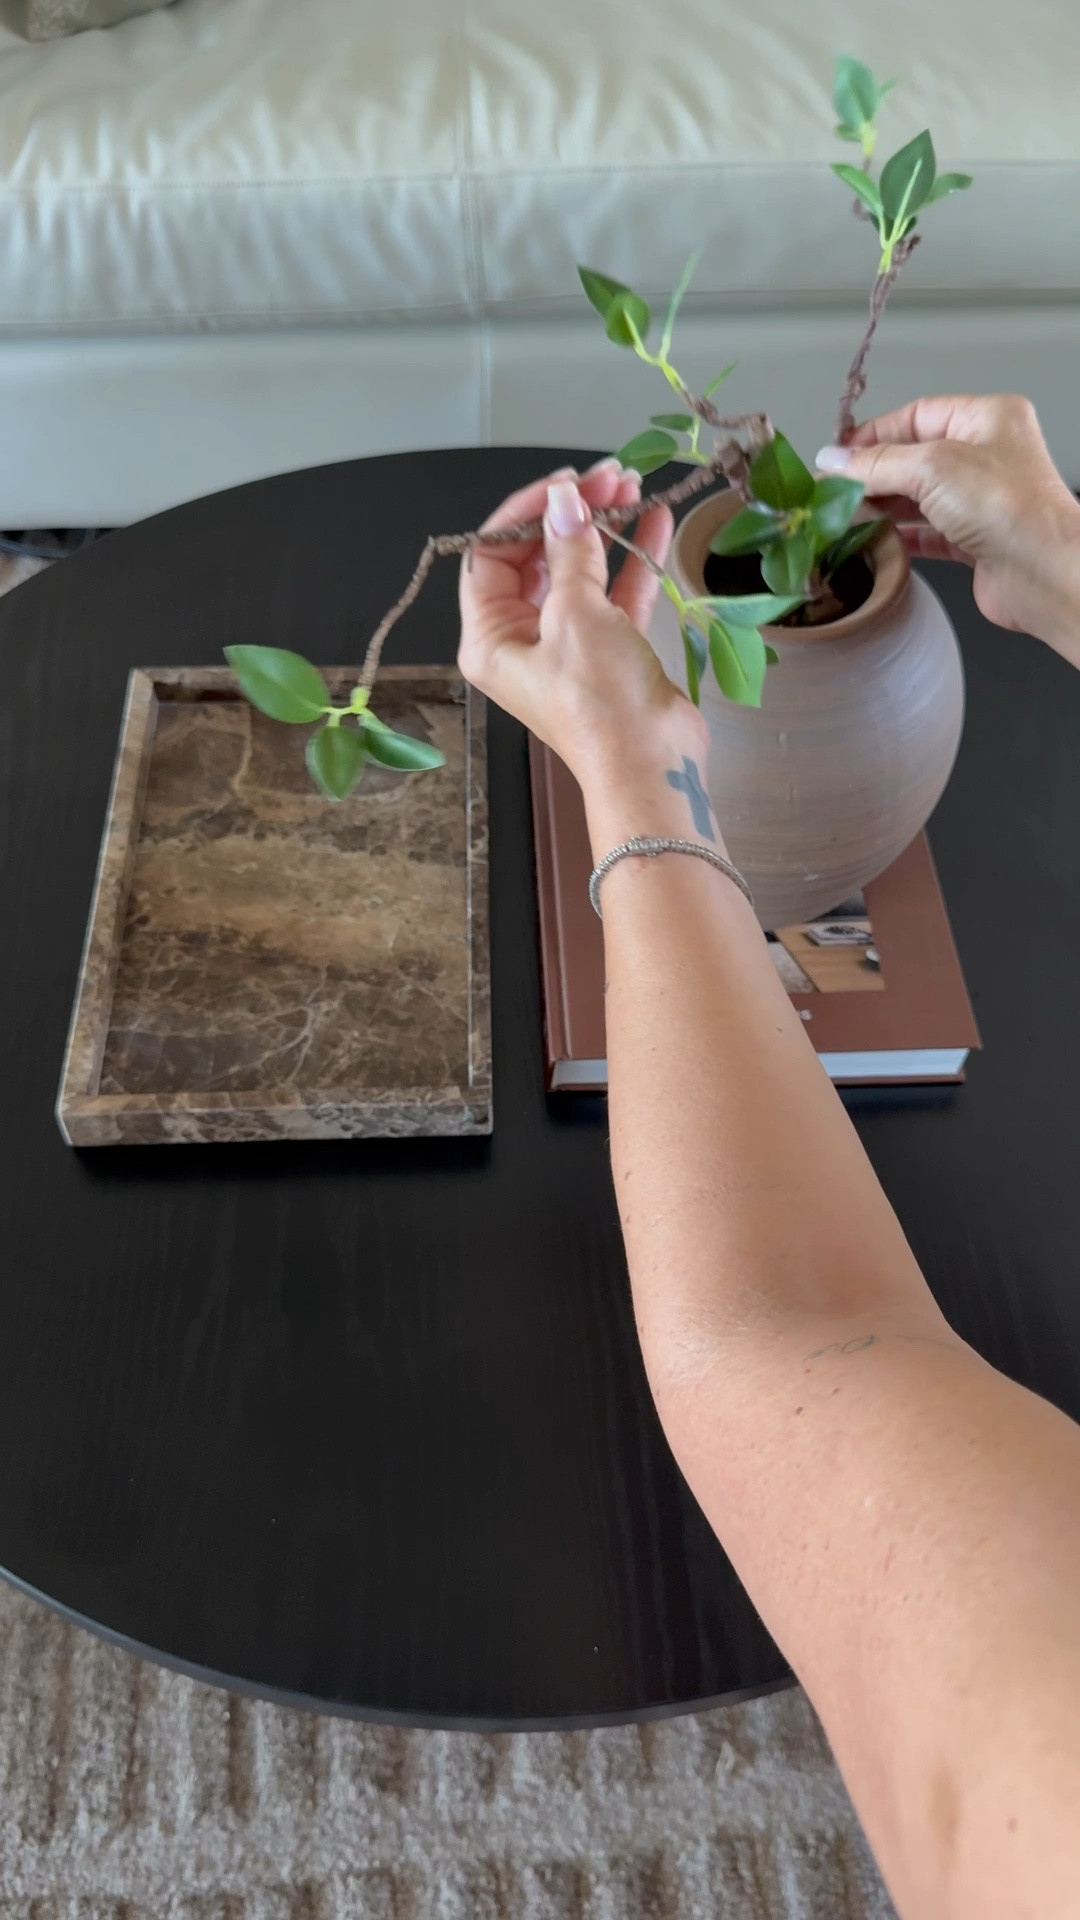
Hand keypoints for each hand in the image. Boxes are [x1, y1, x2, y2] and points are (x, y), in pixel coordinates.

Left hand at [458, 459, 705, 790]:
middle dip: (571, 513)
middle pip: (535, 558)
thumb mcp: (578, 615)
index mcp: (489, 637)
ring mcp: (564, 645)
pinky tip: (655, 519)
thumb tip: (565, 500)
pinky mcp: (607, 650)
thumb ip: (569, 551)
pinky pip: (612, 593)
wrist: (653, 766)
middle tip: (608, 477)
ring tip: (632, 487)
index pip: (491, 554)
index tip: (566, 483)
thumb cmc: (602, 701)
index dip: (526, 511)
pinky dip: (631, 558)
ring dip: (604, 528)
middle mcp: (519, 640)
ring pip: (577, 571)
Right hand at [816, 395, 1079, 666]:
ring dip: (883, 506)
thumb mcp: (932, 467)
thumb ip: (877, 463)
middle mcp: (987, 455)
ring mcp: (981, 500)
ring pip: (919, 496)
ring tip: (846, 515)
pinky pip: (928, 533)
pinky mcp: (975, 541)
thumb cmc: (1008, 508)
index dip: (873, 433)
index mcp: (987, 418)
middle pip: (914, 456)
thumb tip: (833, 461)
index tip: (836, 454)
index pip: (916, 415)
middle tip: (834, 489)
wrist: (1042, 572)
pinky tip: (874, 540)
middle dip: (874, 472)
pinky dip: (900, 536)